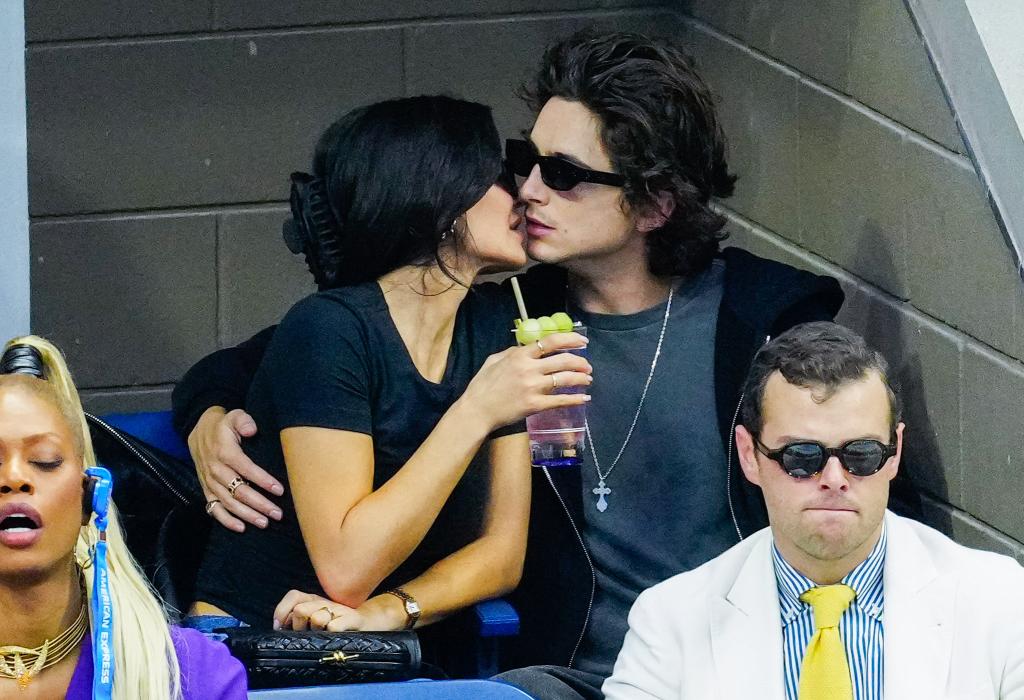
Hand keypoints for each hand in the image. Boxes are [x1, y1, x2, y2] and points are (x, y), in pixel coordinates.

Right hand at [189, 406, 283, 531]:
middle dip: (259, 504)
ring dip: (247, 515)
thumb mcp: (234, 415)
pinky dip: (225, 520)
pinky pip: (214, 508)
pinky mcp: (206, 489)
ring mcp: (209, 481)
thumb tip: (252, 430)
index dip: (262, 480)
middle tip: (278, 513)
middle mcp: (215, 469)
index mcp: (224, 452)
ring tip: (265, 523)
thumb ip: (243, 420)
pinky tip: (241, 528)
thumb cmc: (223, 425)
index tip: (279, 490)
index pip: (246, 469)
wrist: (198, 430)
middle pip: (238, 491)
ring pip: (228, 503)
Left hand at [273, 590, 404, 631]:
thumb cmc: (339, 624)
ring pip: (316, 619)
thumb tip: (280, 627)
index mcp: (315, 599)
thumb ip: (299, 620)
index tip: (280, 627)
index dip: (282, 611)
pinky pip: (334, 627)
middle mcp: (325, 601)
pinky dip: (331, 633)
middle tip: (306, 634)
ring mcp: (340, 609)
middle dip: (298, 626)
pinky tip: (334, 636)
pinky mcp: (353, 619)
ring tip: (322, 636)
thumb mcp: (317, 619)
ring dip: (316, 631)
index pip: (293, 596)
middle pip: (301, 610)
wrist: (371, 621)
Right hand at [457, 331, 591, 432]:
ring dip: (581, 378)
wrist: (477, 410)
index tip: (583, 341)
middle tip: (587, 366)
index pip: (551, 342)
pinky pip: (560, 400)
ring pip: (565, 379)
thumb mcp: (494, 360)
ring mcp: (533, 387)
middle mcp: (529, 369)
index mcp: (520, 356)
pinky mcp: (535, 405)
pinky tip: (584, 398)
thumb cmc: (482, 385)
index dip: (570, 339)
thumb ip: (512, 352)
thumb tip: (528, 348)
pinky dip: (575, 399)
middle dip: (580, 362)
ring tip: (588, 379)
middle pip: (563, 360)